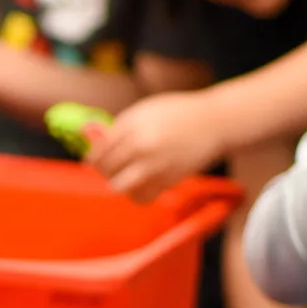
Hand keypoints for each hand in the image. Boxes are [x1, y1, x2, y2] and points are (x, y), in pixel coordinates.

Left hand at [88, 91, 227, 201]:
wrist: (214, 122)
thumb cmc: (177, 113)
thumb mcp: (145, 110)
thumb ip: (121, 126)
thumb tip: (94, 137)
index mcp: (133, 125)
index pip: (101, 149)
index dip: (93, 158)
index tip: (93, 162)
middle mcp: (142, 145)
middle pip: (107, 168)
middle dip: (104, 170)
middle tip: (109, 168)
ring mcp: (155, 165)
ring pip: (119, 186)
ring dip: (117, 184)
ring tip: (123, 178)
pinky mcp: (168, 180)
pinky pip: (141, 197)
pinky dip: (137, 195)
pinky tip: (140, 185)